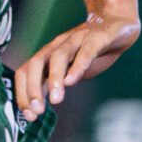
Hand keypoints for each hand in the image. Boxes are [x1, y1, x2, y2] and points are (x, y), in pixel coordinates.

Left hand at [13, 13, 137, 120]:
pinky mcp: (98, 37)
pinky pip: (86, 50)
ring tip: (56, 100)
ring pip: (59, 56)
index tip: (29, 116)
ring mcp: (77, 40)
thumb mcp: (69, 71)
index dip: (24, 95)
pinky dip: (78, 65)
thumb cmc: (91, 51)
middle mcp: (58, 46)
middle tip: (38, 111)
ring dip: (55, 78)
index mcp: (48, 56)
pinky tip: (73, 79)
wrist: (118, 24)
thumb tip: (35, 106)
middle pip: (36, 64)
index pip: (26, 73)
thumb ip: (52, 84)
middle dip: (33, 89)